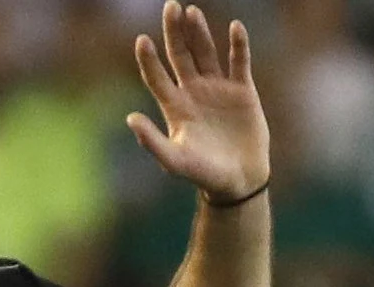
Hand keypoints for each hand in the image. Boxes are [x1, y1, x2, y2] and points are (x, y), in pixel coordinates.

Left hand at [127, 2, 267, 203]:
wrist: (240, 181)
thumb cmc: (204, 174)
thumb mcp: (176, 161)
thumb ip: (153, 142)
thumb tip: (130, 118)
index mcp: (175, 106)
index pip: (157, 77)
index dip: (149, 59)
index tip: (142, 40)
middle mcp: (193, 91)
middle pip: (180, 55)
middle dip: (174, 32)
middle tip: (170, 7)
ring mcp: (218, 88)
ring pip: (206, 53)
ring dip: (199, 33)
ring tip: (192, 12)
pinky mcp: (243, 91)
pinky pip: (239, 62)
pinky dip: (238, 46)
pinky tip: (236, 28)